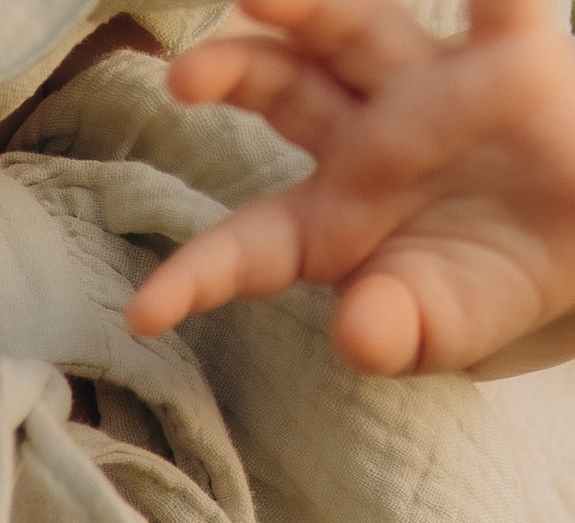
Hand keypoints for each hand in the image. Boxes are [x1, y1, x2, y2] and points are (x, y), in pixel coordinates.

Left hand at [128, 0, 574, 376]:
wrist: (574, 257)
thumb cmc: (482, 289)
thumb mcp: (432, 332)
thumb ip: (391, 336)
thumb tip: (362, 331)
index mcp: (325, 223)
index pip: (246, 245)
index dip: (196, 275)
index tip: (145, 313)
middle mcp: (363, 141)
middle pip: (284, 93)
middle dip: (235, 76)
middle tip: (184, 75)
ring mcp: (426, 91)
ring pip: (356, 31)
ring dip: (307, 9)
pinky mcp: (506, 57)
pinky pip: (496, 6)